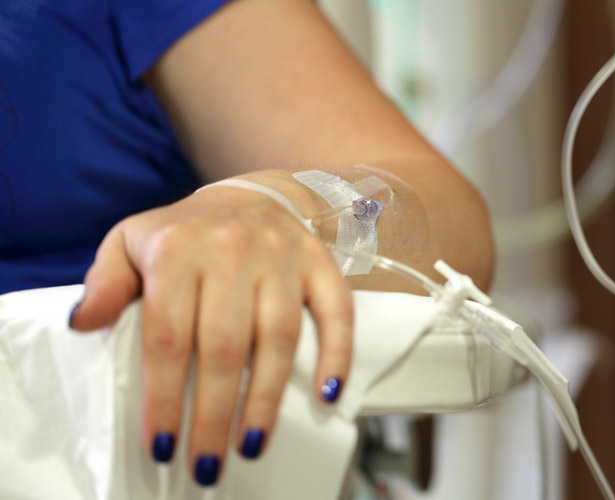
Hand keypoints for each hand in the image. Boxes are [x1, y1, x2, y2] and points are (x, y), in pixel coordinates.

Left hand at [69, 184, 352, 485]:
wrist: (251, 196)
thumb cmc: (187, 234)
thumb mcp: (130, 243)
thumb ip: (105, 282)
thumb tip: (84, 323)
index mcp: (178, 249)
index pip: (168, 336)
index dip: (165, 395)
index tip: (163, 443)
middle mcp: (232, 249)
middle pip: (223, 346)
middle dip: (214, 413)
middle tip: (207, 463)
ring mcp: (282, 256)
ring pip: (278, 337)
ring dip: (265, 398)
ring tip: (251, 444)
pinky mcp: (320, 263)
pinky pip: (336, 311)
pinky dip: (337, 354)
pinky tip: (327, 394)